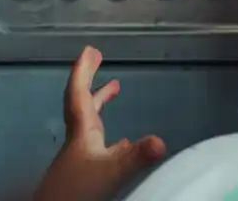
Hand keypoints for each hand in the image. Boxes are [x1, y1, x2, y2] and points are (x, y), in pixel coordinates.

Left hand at [34, 47, 165, 200]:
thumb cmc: (76, 193)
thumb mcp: (110, 173)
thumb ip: (135, 156)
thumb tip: (161, 141)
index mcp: (81, 131)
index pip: (79, 94)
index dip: (83, 71)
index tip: (89, 50)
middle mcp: (78, 139)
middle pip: (82, 103)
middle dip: (91, 78)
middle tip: (97, 58)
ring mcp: (79, 157)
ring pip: (89, 123)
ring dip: (100, 103)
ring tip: (114, 89)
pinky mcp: (82, 174)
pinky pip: (97, 145)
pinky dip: (109, 135)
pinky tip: (120, 144)